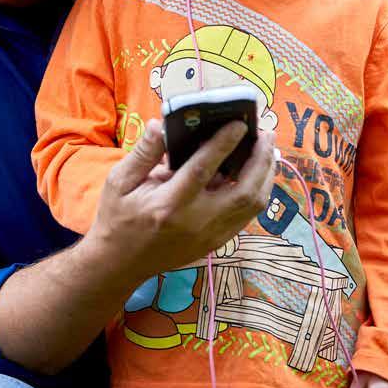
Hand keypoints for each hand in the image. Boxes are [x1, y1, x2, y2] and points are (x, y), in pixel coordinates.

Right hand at [87, 118, 275, 281]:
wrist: (118, 264)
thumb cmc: (118, 217)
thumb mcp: (120, 181)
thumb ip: (144, 152)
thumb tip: (163, 124)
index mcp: (169, 204)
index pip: (204, 169)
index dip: (224, 144)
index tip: (240, 123)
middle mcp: (195, 222)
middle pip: (243, 191)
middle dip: (260, 160)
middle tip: (267, 134)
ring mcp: (210, 236)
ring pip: (252, 206)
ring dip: (265, 176)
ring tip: (269, 150)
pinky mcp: (216, 243)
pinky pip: (246, 217)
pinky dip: (257, 193)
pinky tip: (258, 175)